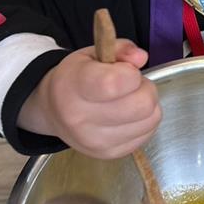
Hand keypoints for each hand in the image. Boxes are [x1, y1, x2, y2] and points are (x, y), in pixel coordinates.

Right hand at [20, 41, 161, 159]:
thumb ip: (120, 48)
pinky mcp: (108, 154)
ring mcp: (95, 142)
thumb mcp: (91, 53)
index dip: (131, 73)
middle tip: (131, 85)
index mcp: (74, 86)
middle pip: (142, 104)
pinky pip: (147, 134)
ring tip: (129, 99)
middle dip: (145, 88)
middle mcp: (81, 119)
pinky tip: (127, 115)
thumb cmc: (76, 78)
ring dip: (148, 106)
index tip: (124, 70)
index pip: (116, 83)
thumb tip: (140, 58)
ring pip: (150, 120)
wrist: (53, 110)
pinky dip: (144, 122)